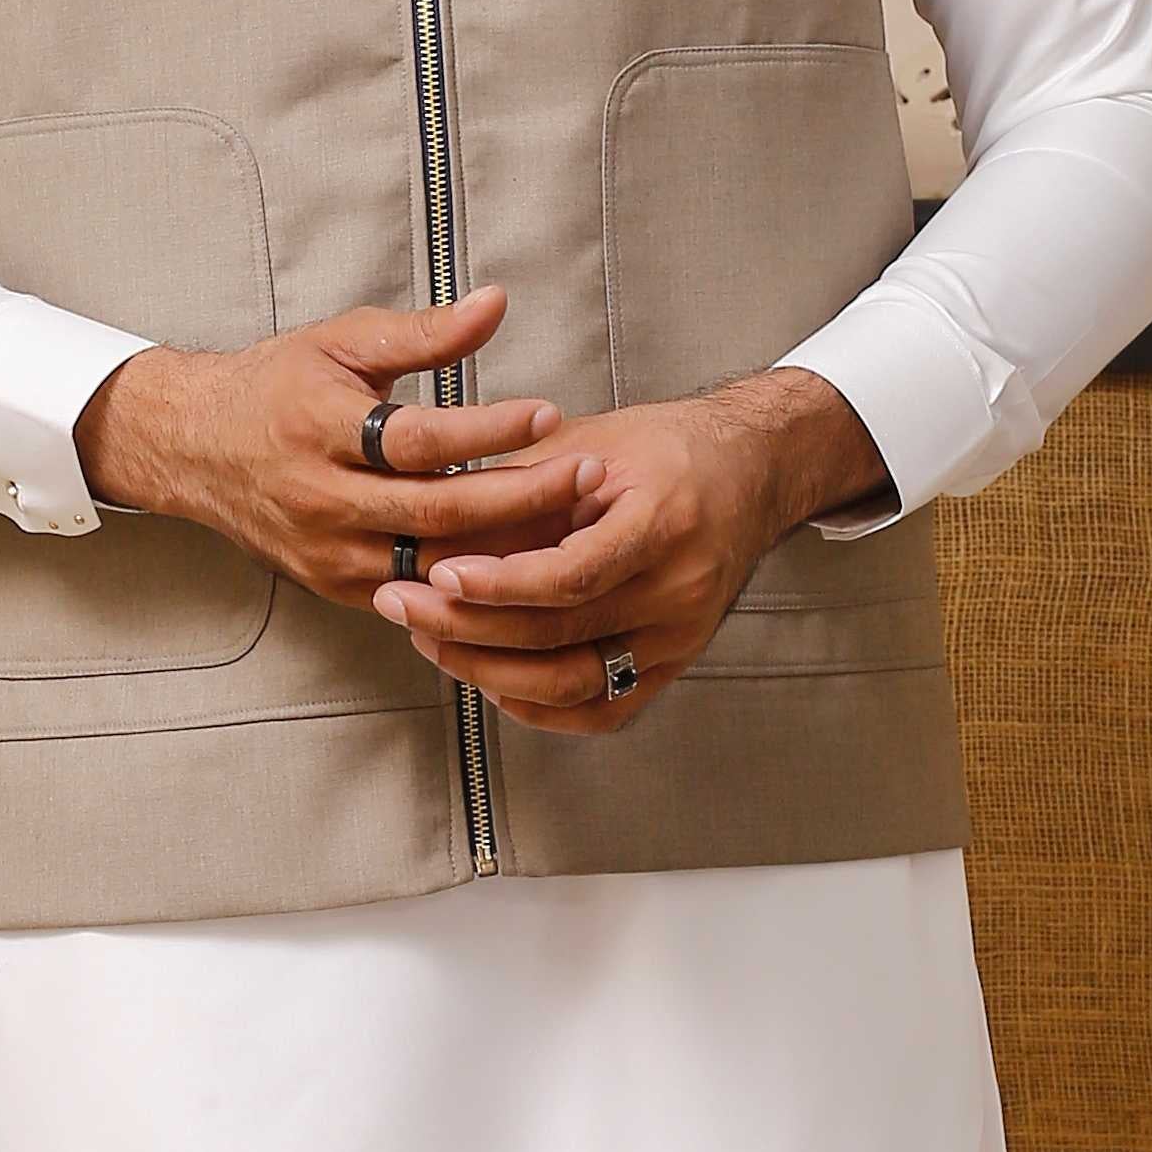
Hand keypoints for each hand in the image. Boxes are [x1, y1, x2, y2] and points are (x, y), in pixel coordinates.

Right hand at [78, 288, 604, 612]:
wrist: (195, 449)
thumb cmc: (277, 386)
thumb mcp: (343, 342)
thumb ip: (424, 333)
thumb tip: (496, 304)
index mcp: (320, 428)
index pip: (417, 439)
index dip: (487, 430)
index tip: (549, 415)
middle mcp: (322, 497)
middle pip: (436, 510)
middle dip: (520, 496)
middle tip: (586, 476)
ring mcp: (327, 551)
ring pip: (432, 563)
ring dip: (506, 550)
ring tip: (572, 526)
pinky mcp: (336, 586)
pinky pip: (415, 591)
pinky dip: (470, 582)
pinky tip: (524, 565)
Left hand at [369, 365, 889, 732]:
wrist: (749, 471)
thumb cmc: (666, 449)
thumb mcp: (591, 444)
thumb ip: (520, 490)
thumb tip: (435, 525)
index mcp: (663, 522)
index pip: (571, 574)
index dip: (498, 584)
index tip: (438, 577)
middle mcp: (679, 589)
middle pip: (560, 634)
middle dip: (467, 627)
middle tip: (403, 606)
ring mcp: (680, 636)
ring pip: (574, 683)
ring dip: (490, 671)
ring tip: (431, 640)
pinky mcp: (675, 663)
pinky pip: (603, 708)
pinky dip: (540, 708)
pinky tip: (492, 682)